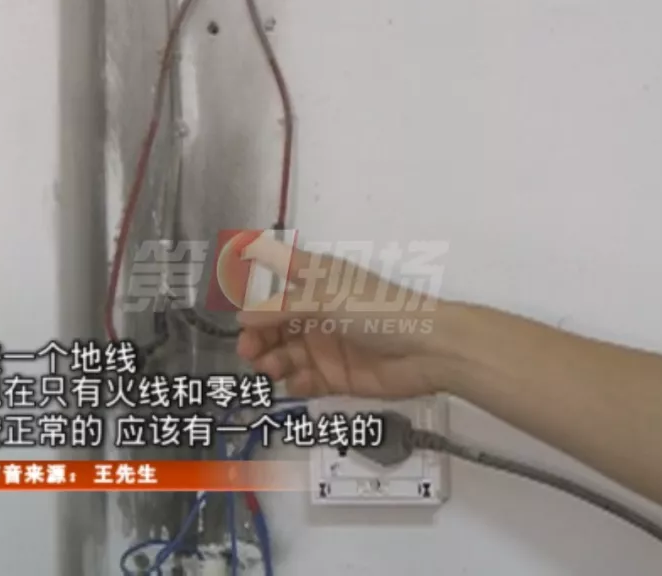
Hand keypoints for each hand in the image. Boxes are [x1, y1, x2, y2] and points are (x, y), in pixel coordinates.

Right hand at [233, 235, 463, 398]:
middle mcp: (317, 311)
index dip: (255, 288)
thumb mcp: (324, 297)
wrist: (427, 348)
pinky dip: (297, 383)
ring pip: (285, 354)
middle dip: (257, 336)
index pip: (277, 278)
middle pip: (274, 324)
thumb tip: (242, 317)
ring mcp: (326, 345)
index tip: (234, 304)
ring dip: (273, 361)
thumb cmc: (376, 309)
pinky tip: (298, 383)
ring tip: (272, 368)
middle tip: (249, 351)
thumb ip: (280, 307)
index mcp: (316, 282)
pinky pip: (305, 381)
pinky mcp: (336, 377)